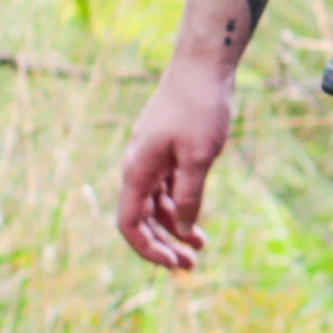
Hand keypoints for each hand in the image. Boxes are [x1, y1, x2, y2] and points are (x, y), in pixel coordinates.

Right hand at [109, 64, 241, 273]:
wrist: (202, 67)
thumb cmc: (200, 108)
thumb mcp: (199, 157)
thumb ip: (189, 195)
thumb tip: (181, 227)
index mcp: (137, 171)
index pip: (130, 224)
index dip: (147, 249)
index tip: (174, 264)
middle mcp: (137, 167)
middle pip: (141, 218)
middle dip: (162, 244)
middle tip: (191, 266)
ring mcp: (151, 158)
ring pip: (155, 204)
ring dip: (174, 227)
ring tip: (200, 246)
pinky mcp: (166, 149)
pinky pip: (166, 187)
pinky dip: (179, 205)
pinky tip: (196, 219)